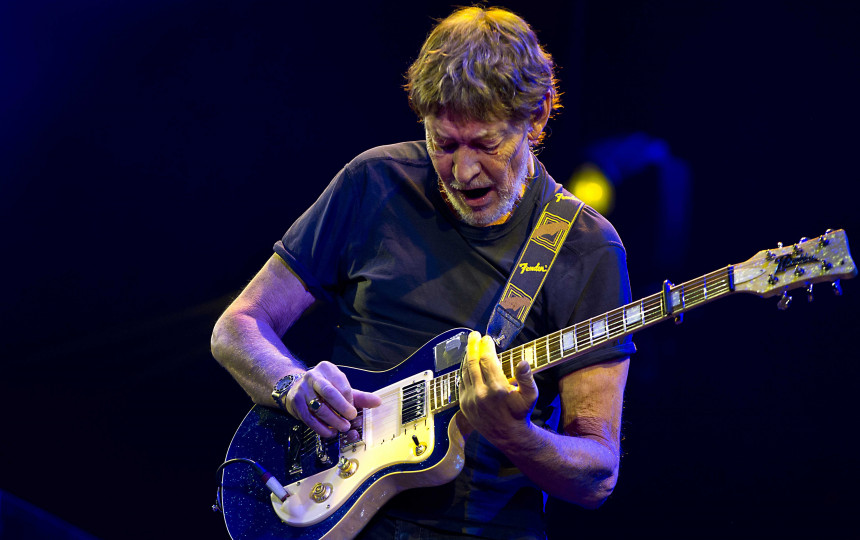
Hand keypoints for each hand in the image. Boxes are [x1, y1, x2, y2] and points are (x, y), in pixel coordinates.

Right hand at [286, 361, 381, 437]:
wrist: (296, 388)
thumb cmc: (325, 389)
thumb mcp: (342, 389)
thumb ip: (360, 397)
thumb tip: (378, 402)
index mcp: (327, 369)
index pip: (342, 385)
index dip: (349, 400)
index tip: (354, 410)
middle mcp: (313, 376)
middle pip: (329, 393)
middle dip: (342, 408)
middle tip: (351, 419)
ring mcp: (302, 389)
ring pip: (319, 408)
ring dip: (333, 421)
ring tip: (343, 427)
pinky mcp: (295, 403)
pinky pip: (309, 418)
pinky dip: (321, 428)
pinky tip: (330, 432)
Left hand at [459, 331, 538, 445]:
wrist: (508, 435)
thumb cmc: (521, 413)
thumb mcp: (531, 396)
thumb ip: (527, 378)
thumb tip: (522, 362)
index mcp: (497, 389)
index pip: (487, 360)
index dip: (486, 347)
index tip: (487, 338)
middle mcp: (481, 393)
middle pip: (472, 362)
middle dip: (473, 346)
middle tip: (474, 335)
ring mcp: (470, 399)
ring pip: (465, 371)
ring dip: (467, 356)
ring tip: (470, 346)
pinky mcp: (464, 404)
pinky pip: (461, 382)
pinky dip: (463, 370)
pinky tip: (467, 363)